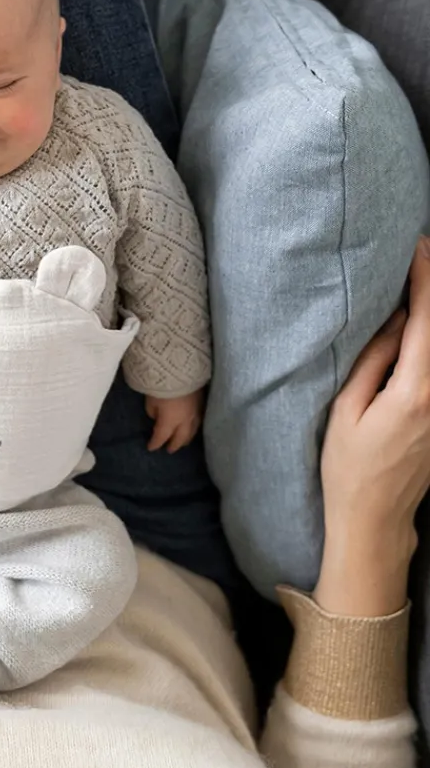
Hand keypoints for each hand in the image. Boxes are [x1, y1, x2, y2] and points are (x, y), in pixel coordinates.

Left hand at [146, 390, 203, 452]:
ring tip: (182, 442)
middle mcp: (185, 421)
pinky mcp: (202, 403)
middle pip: (181, 438)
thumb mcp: (151, 400)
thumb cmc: (161, 384)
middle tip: (169, 450)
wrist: (181, 368)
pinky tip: (192, 428)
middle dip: (174, 445)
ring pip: (193, 431)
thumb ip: (153, 412)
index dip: (156, 443)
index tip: (151, 448)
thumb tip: (157, 417)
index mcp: (170, 421)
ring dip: (186, 438)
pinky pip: (199, 421)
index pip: (162, 437)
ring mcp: (196, 412)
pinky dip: (194, 428)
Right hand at [314, 240, 429, 616]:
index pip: (425, 322)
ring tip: (422, 290)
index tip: (419, 250)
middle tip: (425, 256)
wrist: (376, 517)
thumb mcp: (347, 411)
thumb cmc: (349, 468)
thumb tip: (391, 323)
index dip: (425, 281)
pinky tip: (421, 331)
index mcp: (414, 392)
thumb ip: (372, 363)